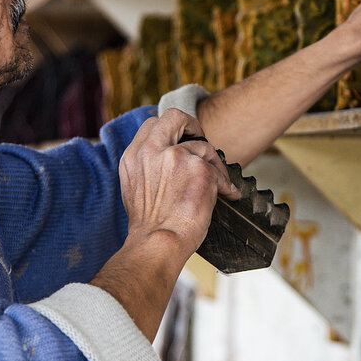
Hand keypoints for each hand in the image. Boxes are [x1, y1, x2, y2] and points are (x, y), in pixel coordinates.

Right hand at [118, 109, 240, 261]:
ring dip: (214, 164)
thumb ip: (147, 166)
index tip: (180, 142)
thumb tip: (166, 161)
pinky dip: (225, 183)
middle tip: (200, 139)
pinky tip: (226, 194)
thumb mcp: (134, 187)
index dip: (170, 131)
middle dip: (192, 126)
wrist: (157, 243)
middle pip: (175, 117)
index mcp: (134, 156)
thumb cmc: (148, 226)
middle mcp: (152, 151)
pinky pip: (218, 169)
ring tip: (217, 182)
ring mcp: (176, 157)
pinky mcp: (200, 170)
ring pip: (204, 146)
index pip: (152, 125)